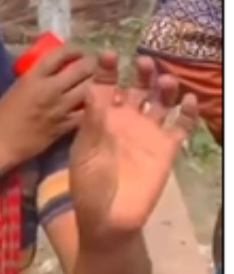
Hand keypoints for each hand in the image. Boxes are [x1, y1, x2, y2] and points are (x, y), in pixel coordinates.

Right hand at [0, 45, 93, 170]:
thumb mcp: (16, 88)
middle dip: (90, 63)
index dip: (73, 49)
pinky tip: (93, 102)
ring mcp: (61, 107)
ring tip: (95, 81)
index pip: (59, 55)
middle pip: (81, 68)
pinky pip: (87, 110)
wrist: (2, 143)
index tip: (77, 52)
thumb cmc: (2, 115)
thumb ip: (35, 77)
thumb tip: (52, 69)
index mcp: (33, 78)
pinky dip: (93, 104)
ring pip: (89, 88)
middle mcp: (50, 89)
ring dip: (95, 82)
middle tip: (92, 64)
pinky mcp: (67, 124)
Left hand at [70, 52, 198, 247]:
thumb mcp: (84, 154)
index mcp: (100, 119)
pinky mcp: (166, 148)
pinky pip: (181, 126)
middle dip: (140, 74)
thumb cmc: (88, 186)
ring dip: (164, 88)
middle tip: (143, 62)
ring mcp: (147, 133)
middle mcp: (125, 120)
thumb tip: (95, 92)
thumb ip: (92, 125)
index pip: (103, 87)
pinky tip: (189, 100)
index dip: (106, 70)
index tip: (106, 54)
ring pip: (160, 102)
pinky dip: (188, 112)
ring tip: (165, 78)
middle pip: (136, 89)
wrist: (108, 219)